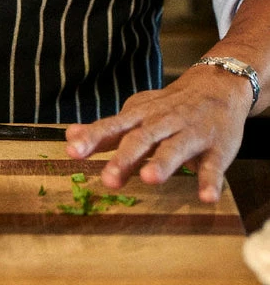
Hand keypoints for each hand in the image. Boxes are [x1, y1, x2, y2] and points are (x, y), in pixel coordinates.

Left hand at [66, 67, 252, 202]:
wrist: (217, 86)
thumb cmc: (169, 108)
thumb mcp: (136, 113)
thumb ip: (107, 130)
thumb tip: (69, 137)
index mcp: (142, 117)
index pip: (113, 127)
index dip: (93, 138)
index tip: (72, 151)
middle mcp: (163, 123)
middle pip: (142, 139)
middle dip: (125, 157)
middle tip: (108, 179)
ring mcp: (191, 134)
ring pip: (175, 148)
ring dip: (163, 163)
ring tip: (151, 179)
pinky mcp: (217, 148)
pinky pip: (213, 165)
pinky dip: (210, 181)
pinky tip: (206, 198)